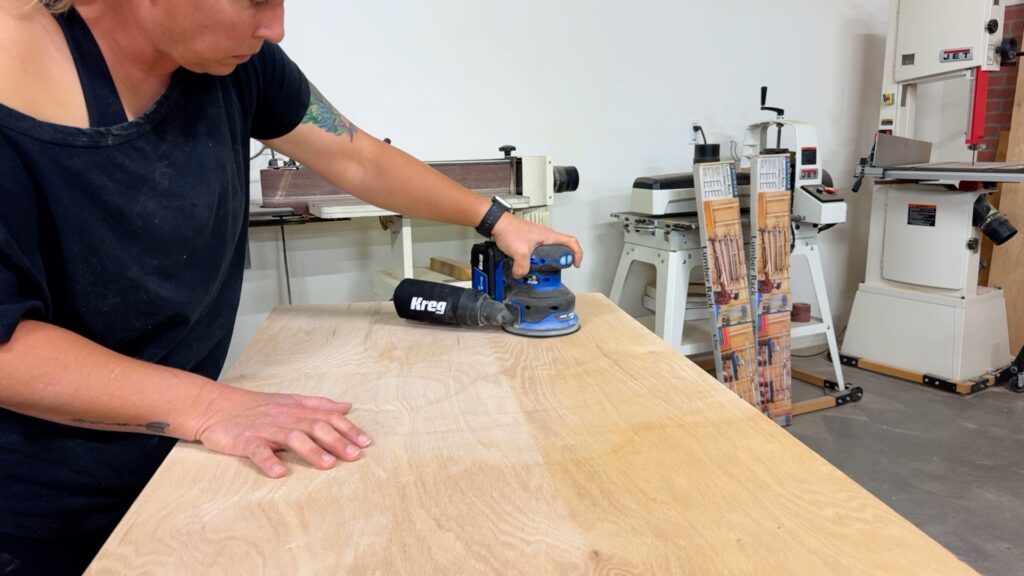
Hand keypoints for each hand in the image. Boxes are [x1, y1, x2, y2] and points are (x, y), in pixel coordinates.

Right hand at [190, 385, 371, 477]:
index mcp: (297, 409)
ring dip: (311, 451)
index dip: (348, 428)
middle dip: (337, 441)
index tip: (366, 442)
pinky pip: (257, 451)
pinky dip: (268, 461)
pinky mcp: (245, 440)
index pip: (328, 416)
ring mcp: (265, 428)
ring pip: (292, 437)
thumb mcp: (291, 401)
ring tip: (328, 465)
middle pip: (315, 427)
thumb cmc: (257, 406)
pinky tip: (279, 473)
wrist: (216, 405)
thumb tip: (347, 406)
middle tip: (355, 455)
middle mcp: (285, 417)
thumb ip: (319, 405)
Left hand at [490, 214, 582, 277]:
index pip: (571, 242)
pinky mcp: (528, 242)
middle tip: (550, 270)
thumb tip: (521, 275)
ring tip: (534, 269)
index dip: (577, 253)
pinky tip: (524, 265)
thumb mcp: (519, 252)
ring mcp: (536, 239)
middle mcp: (545, 237)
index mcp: (549, 236)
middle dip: (556, 262)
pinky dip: (532, 261)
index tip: (575, 264)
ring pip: (545, 254)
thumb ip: (522, 268)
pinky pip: (535, 254)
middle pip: (559, 250)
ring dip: (542, 263)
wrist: (496, 223)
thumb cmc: (509, 229)